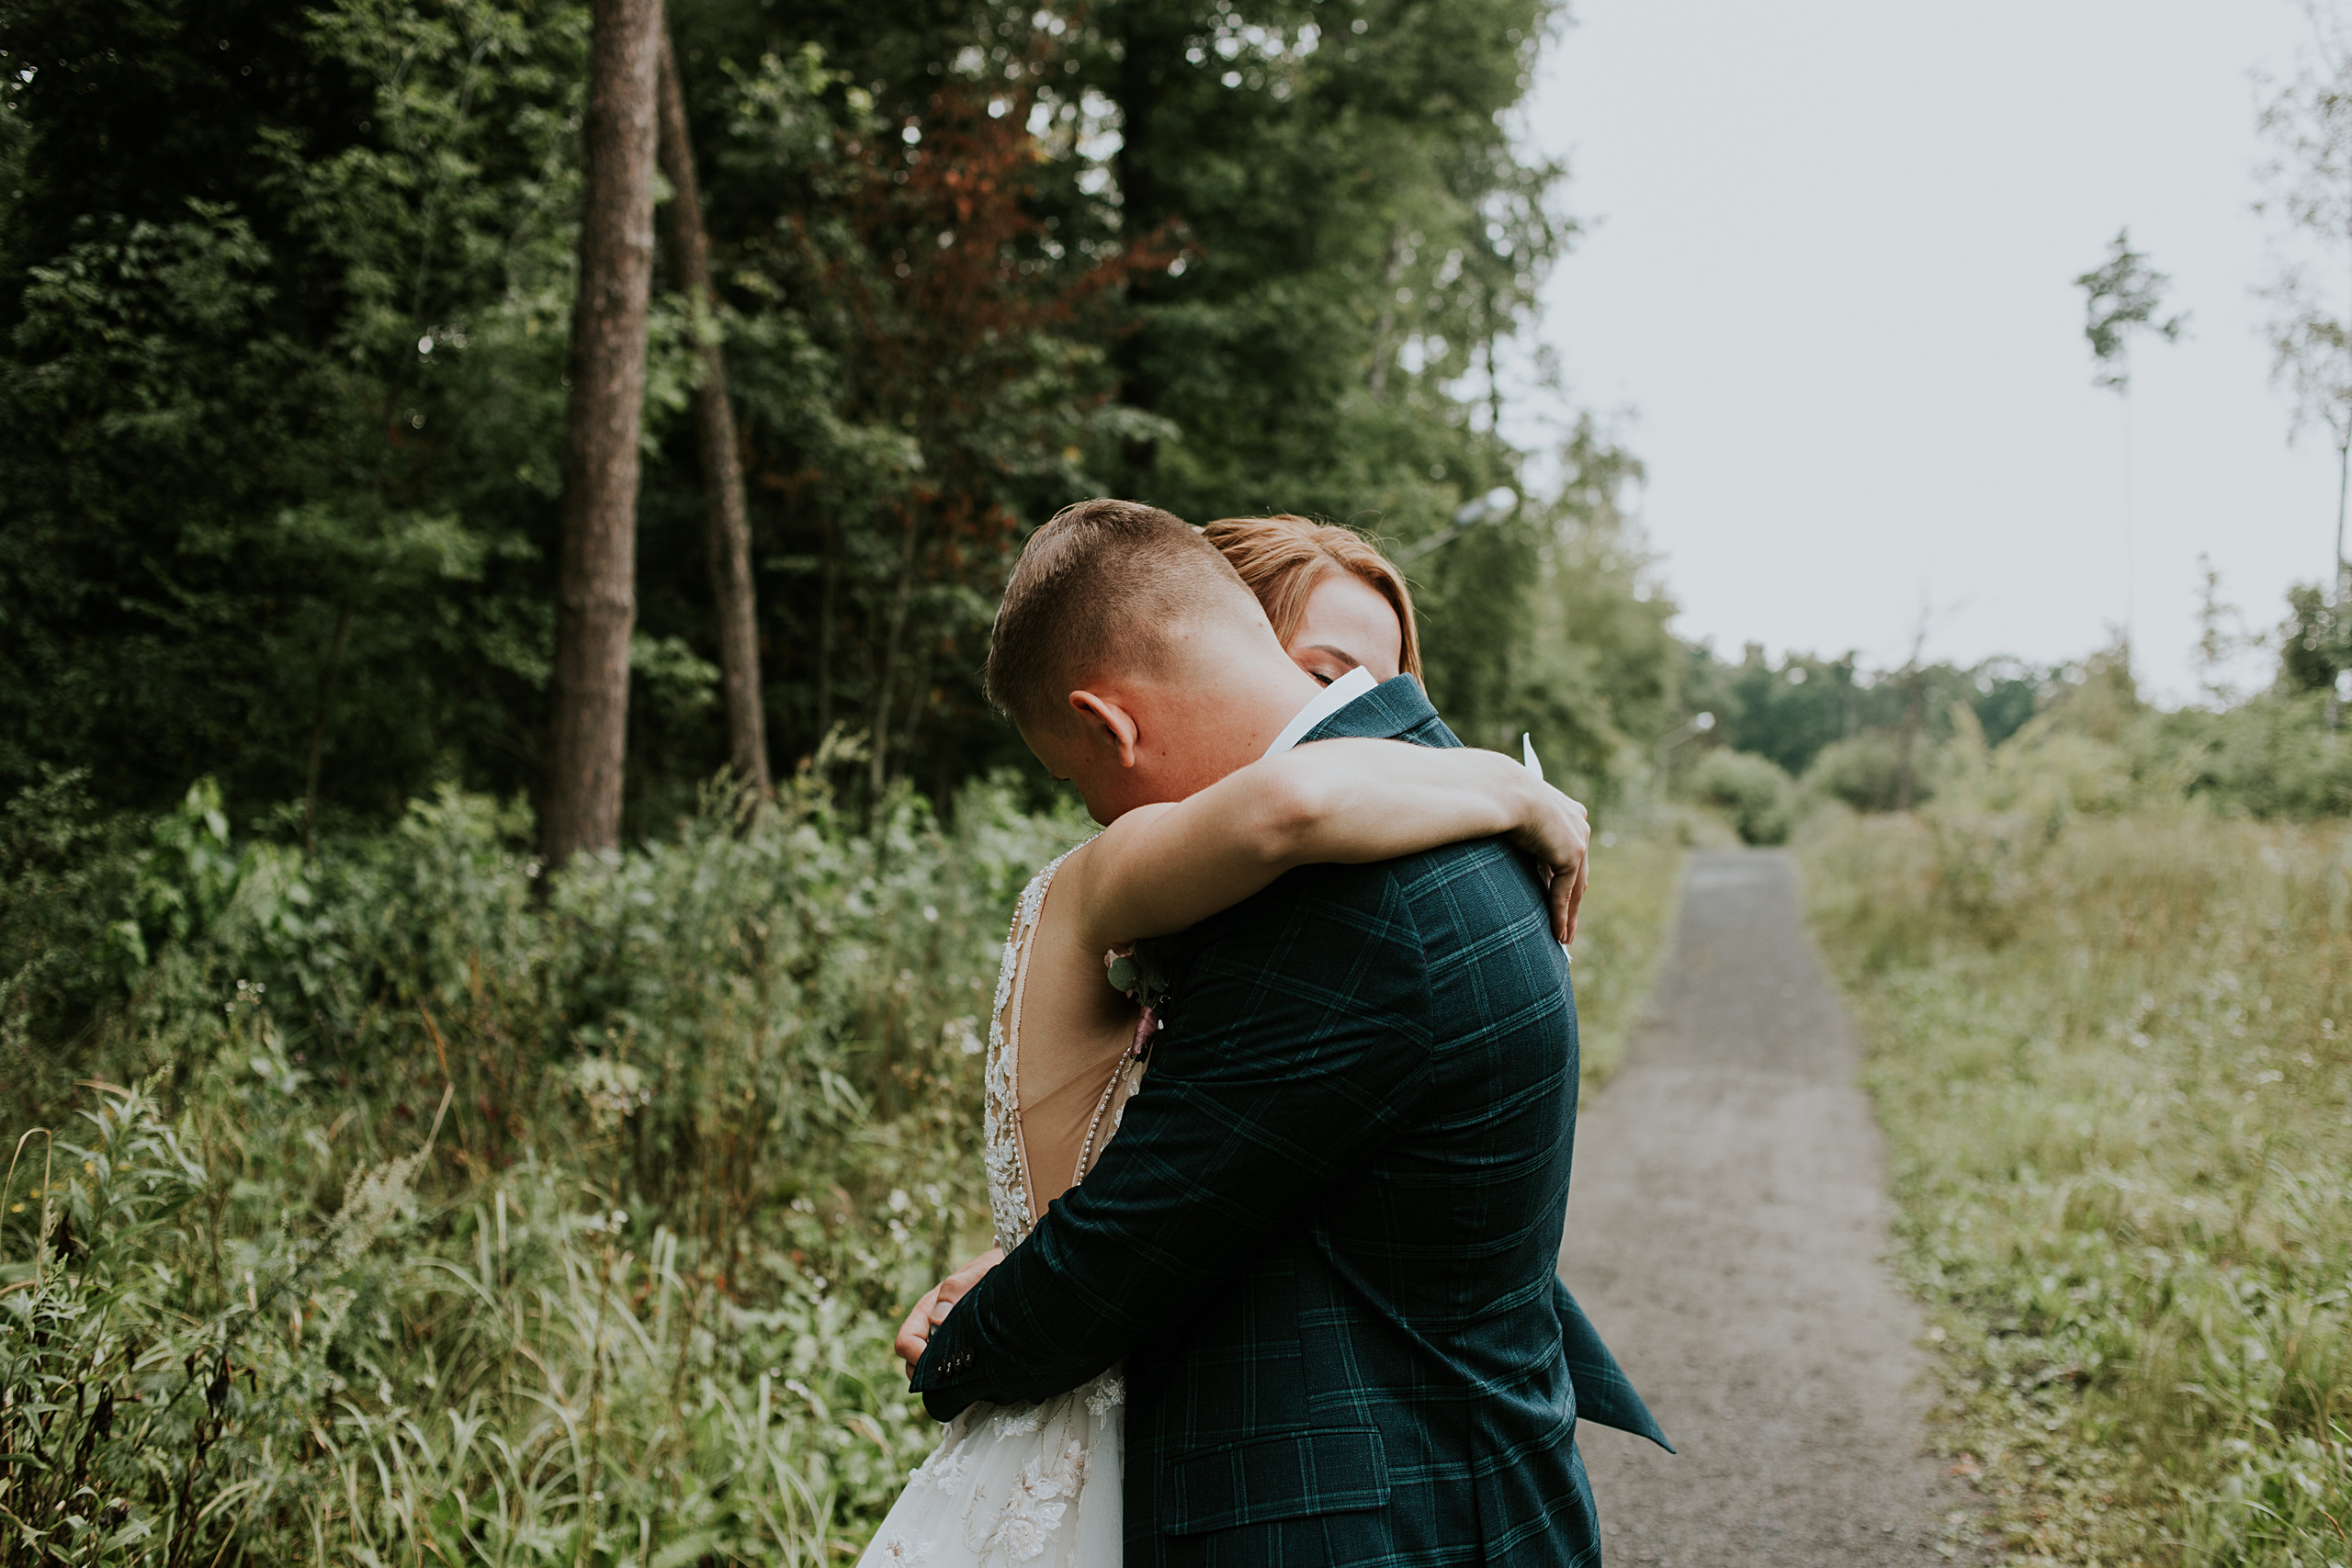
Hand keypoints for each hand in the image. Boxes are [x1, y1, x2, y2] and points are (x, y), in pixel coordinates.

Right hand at [895, 1247, 1003, 1373]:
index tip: (940, 1364)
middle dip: (928, 1375)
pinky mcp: (961, 1348)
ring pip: (930, 1370)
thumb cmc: (989, 1269)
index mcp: (927, 1310)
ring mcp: (944, 1339)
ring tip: (968, 1378)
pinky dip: (958, 1376)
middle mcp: (930, 1328)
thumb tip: (938, 1317)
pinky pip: (950, 1368)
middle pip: (912, 1364)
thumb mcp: (975, 1273)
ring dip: (943, 1377)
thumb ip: (955, 1289)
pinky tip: (977, 1376)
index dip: (916, 1358)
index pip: (906, 1342)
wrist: (1008, 1268)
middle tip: (956, 1378)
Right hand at [1505, 782, 1589, 945]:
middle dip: (1572, 901)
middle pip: (1578, 872)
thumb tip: (1498, 842)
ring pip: (1576, 886)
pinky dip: (1561, 915)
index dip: (1562, 877)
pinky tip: (1557, 934)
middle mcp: (1578, 823)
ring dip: (1569, 915)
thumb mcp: (1511, 817)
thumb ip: (1518, 834)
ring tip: (1563, 937)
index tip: (1557, 895)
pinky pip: (1566, 892)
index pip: (1567, 851)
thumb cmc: (1495, 796)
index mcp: (1566, 810)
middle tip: (1566, 925)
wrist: (1501, 788)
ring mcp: (1578, 838)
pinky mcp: (1571, 853)